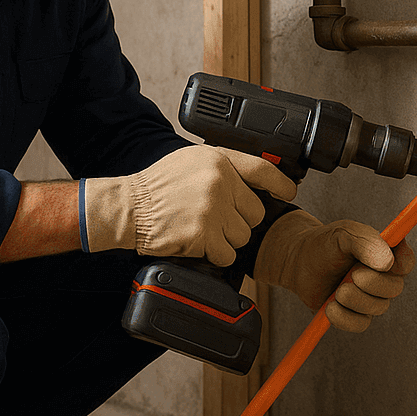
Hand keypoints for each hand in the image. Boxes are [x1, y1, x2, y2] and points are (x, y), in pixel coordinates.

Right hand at [83, 145, 297, 265]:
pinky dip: (214, 254)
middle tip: (214, 218)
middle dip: (239, 220)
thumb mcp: (192, 161)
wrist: (128, 207)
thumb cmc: (157, 186)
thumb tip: (254, 181)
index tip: (288, 192)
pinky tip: (196, 242)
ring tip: (201, 228)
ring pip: (243, 236)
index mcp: (218, 160)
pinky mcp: (204, 235)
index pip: (263, 170)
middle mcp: (219, 182)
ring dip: (226, 239)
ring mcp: (213, 209)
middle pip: (255, 213)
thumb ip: (223, 168)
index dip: (280, 184)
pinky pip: (227, 255)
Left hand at [254, 209, 413, 331]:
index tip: (386, 263)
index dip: (402, 264)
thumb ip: (365, 242)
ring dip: (354, 299)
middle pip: (395, 288)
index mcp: (385, 253)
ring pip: (378, 308)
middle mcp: (382, 277)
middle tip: (353, 275)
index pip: (406, 262)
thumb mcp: (343, 234)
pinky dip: (344, 317)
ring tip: (337, 290)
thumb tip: (387, 263)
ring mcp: (370, 298)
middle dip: (373, 283)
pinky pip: (360, 324)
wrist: (299, 263)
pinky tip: (330, 306)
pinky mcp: (355, 315)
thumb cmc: (324, 245)